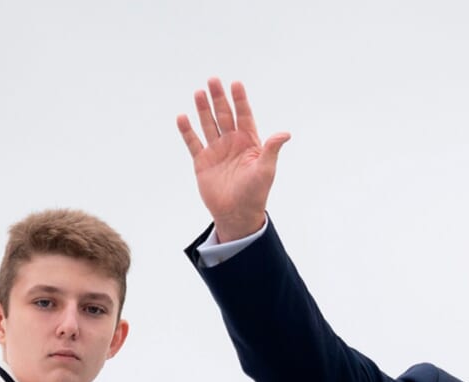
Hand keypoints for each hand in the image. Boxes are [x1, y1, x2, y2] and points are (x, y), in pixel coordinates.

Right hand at [177, 78, 289, 242]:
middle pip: (224, 115)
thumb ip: (272, 150)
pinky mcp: (202, 161)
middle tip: (213, 80)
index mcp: (249, 142)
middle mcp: (232, 143)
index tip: (235, 84)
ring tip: (199, 92)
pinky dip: (187, 131)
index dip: (240, 100)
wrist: (237, 214)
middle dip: (219, 98)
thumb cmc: (255, 193)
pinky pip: (193, 142)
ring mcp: (216, 151)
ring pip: (209, 124)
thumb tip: (285, 133)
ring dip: (203, 109)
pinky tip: (182, 117)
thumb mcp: (266, 170)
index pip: (244, 115)